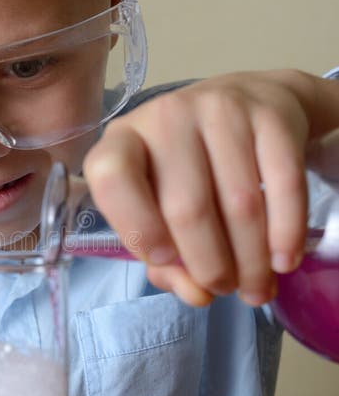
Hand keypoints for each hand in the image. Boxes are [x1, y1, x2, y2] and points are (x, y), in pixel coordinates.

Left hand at [83, 70, 338, 305]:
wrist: (253, 101)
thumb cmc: (193, 167)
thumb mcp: (162, 204)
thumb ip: (166, 260)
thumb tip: (196, 294)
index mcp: (124, 139)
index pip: (110, 176)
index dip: (135, 226)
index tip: (163, 260)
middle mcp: (167, 116)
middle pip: (186, 207)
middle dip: (209, 265)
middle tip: (223, 288)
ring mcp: (220, 109)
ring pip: (239, 203)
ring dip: (250, 260)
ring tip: (255, 287)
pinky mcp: (270, 115)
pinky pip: (283, 185)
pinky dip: (286, 232)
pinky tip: (283, 260)